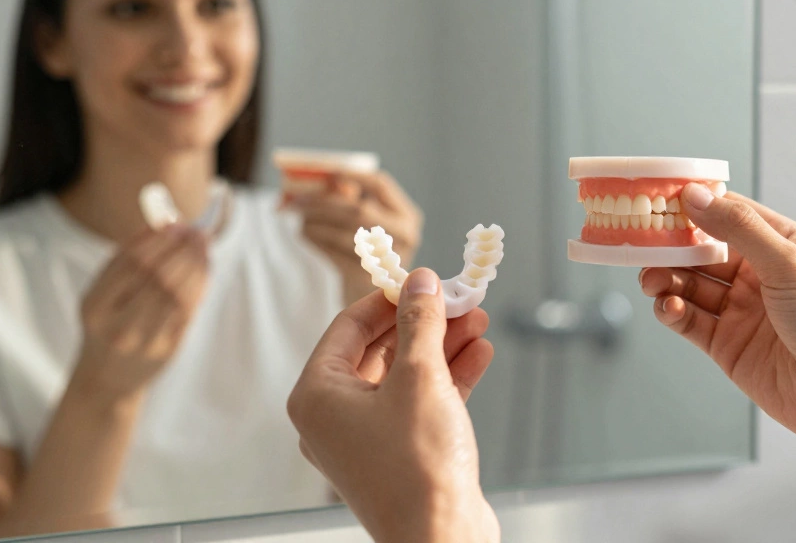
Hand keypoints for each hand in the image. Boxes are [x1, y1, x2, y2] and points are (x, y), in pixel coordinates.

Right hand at [71, 226, 209, 405]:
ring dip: (196, 264)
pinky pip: (189, 310)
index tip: (175, 224)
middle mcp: (118, 326)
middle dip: (182, 249)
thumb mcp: (100, 295)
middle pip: (158, 277)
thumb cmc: (106, 325)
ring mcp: (145, 341)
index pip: (131, 264)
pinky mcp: (168, 350)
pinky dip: (200, 284)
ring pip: (178, 294)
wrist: (106, 380)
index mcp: (95, 307)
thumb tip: (163, 223)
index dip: (157, 240)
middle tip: (197, 232)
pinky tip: (204, 268)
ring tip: (203, 247)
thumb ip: (124, 260)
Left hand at [288, 269, 498, 542]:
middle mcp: (333, 418)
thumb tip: (421, 282)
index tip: (423, 279)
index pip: (349, 327)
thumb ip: (420, 322)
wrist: (442, 538)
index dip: (389, 298)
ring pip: (404, 376)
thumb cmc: (418, 466)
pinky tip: (479, 354)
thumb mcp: (420, 376)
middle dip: (424, 323)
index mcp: (316, 396)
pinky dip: (447, 379)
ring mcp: (366, 439)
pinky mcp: (398, 455)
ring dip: (442, 346)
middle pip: (379, 350)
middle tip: (458, 298)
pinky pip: (419, 404)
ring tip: (478, 320)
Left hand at [293, 170, 423, 300]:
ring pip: (344, 231)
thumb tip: (327, 180)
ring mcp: (388, 260)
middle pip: (360, 209)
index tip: (328, 173)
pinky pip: (334, 251)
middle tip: (298, 197)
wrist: (366, 297)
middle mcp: (405, 236)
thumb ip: (352, 199)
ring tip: (298, 214)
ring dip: (315, 220)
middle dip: (324, 201)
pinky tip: (304, 232)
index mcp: (407, 215)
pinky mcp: (366, 278)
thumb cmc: (365, 251)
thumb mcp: (367, 222)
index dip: (352, 176)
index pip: (381, 185)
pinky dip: (315, 238)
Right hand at [640, 185, 795, 464]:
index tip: (659, 200)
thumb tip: (697, 196)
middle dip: (671, 248)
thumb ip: (738, 229)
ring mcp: (742, 311)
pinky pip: (690, 321)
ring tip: (653, 282)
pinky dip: (673, 312)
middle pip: (701, 251)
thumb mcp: (788, 263)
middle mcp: (759, 275)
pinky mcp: (727, 345)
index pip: (728, 214)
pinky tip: (669, 308)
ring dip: (666, 280)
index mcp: (781, 245)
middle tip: (644, 246)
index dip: (694, 206)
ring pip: (690, 285)